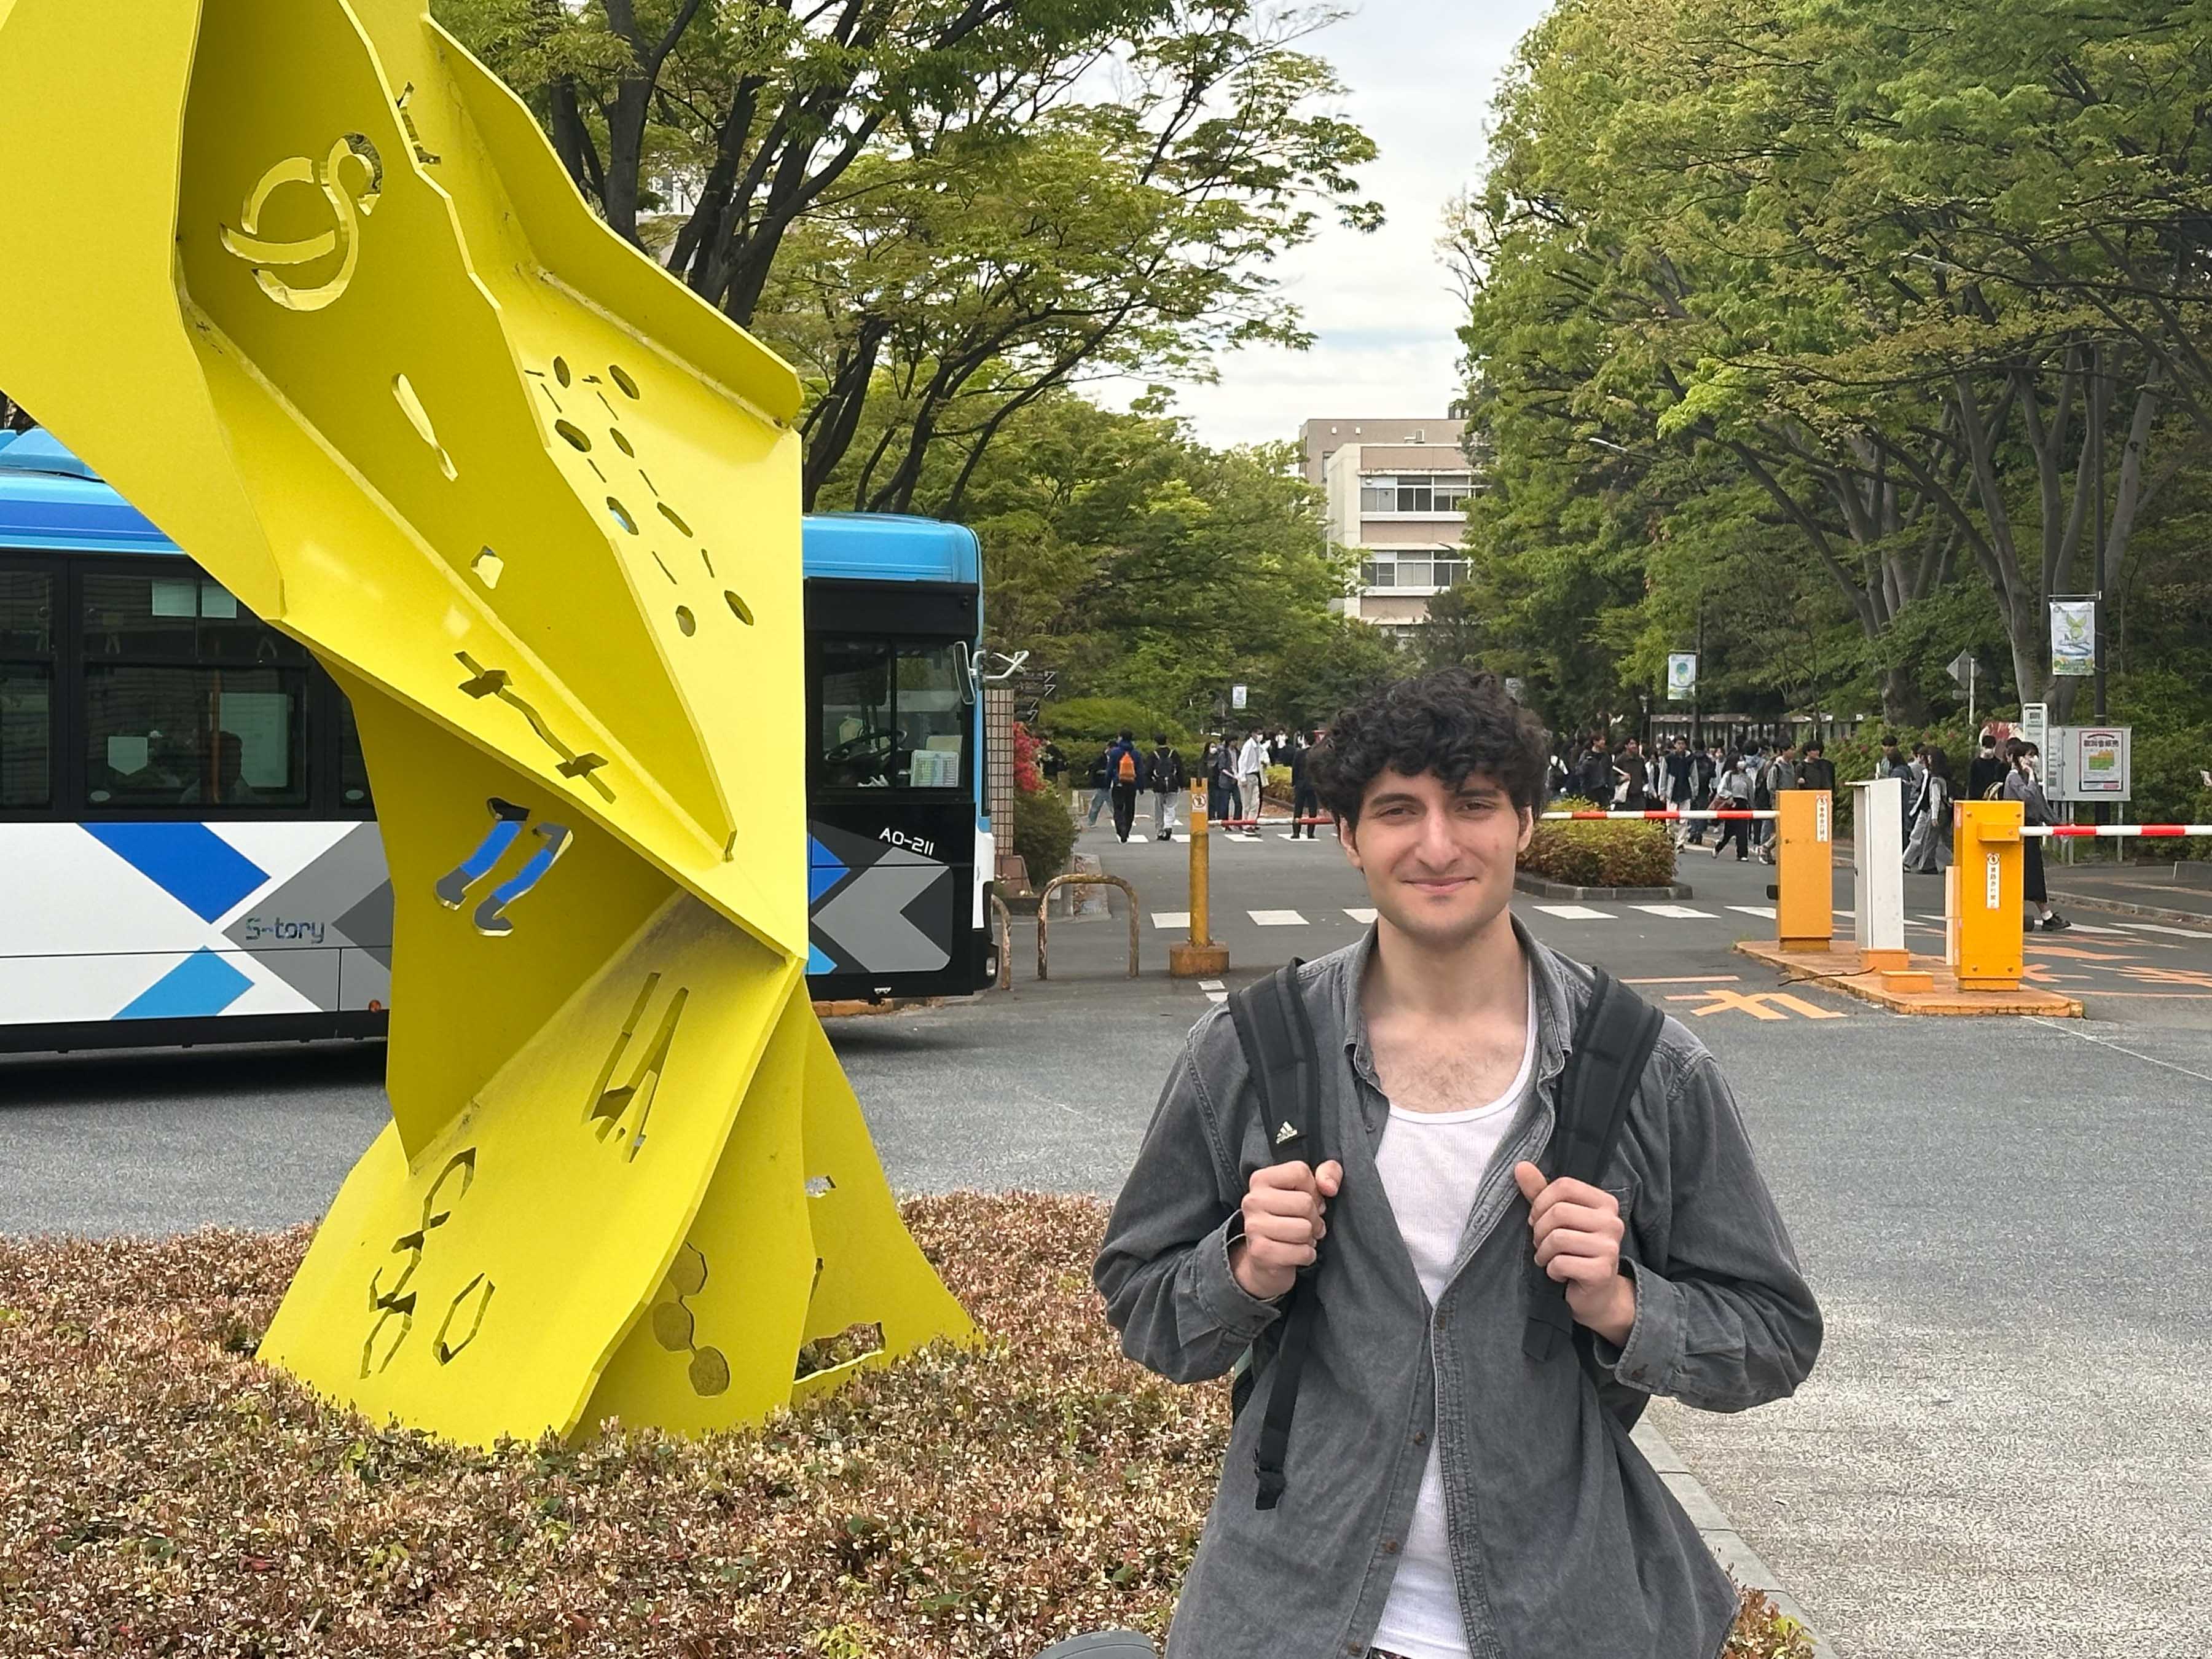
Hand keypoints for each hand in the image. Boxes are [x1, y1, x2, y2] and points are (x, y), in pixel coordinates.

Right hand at [1229, 1160, 1343, 1301]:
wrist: (1266, 1258)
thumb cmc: (1291, 1218)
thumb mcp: (1310, 1188)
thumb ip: (1328, 1173)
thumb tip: (1330, 1187)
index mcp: (1261, 1179)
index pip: (1300, 1172)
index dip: (1314, 1190)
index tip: (1307, 1201)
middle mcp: (1252, 1200)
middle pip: (1305, 1202)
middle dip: (1314, 1217)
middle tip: (1307, 1224)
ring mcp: (1253, 1226)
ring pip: (1305, 1228)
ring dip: (1310, 1237)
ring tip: (1301, 1238)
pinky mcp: (1260, 1252)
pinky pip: (1303, 1252)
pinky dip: (1307, 1255)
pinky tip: (1295, 1253)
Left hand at [1513, 1162, 1634, 1345]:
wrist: (1596, 1294)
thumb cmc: (1574, 1250)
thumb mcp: (1557, 1218)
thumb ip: (1540, 1192)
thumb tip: (1521, 1165)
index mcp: (1605, 1203)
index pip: (1564, 1186)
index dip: (1540, 1202)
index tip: (1536, 1218)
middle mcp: (1613, 1222)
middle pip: (1558, 1212)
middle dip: (1539, 1230)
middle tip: (1541, 1243)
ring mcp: (1610, 1247)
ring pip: (1557, 1238)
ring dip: (1543, 1252)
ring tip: (1548, 1259)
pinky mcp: (1602, 1271)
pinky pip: (1561, 1263)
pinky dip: (1551, 1270)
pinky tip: (1559, 1273)